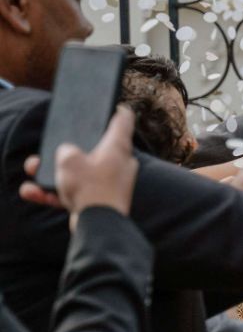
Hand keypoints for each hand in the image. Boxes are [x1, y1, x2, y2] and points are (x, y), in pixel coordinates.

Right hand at [19, 106, 139, 227]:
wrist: (99, 226)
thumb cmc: (90, 187)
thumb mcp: (69, 160)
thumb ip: (65, 150)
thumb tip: (67, 154)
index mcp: (118, 147)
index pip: (123, 121)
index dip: (117, 110)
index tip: (115, 105)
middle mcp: (119, 164)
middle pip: (94, 148)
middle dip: (68, 148)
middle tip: (51, 144)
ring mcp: (110, 183)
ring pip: (79, 172)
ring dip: (54, 171)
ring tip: (33, 169)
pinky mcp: (100, 201)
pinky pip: (75, 192)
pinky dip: (55, 192)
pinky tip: (31, 191)